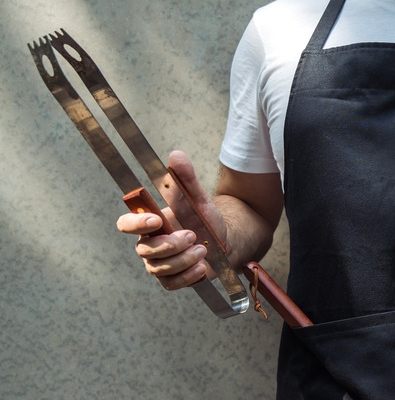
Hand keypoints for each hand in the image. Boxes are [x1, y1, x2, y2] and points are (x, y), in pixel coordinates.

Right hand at [116, 150, 226, 289]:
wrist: (223, 241)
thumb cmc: (203, 219)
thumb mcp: (197, 197)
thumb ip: (185, 179)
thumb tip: (176, 155)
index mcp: (148, 224)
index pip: (125, 225)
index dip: (136, 224)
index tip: (157, 220)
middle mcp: (149, 245)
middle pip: (145, 250)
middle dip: (170, 244)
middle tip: (193, 235)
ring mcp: (158, 265)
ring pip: (159, 268)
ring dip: (183, 259)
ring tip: (203, 250)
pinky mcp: (171, 280)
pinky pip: (171, 283)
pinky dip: (188, 276)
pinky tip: (202, 266)